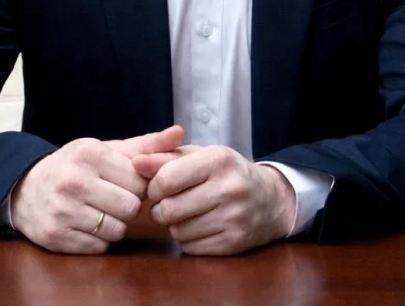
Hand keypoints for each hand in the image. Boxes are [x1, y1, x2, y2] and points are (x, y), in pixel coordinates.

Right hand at [10, 125, 183, 253]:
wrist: (26, 189)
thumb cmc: (76, 167)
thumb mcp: (107, 150)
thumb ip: (146, 145)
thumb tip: (180, 133)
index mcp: (90, 153)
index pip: (139, 182)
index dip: (137, 186)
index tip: (123, 183)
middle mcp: (73, 180)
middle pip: (130, 208)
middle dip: (127, 207)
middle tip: (112, 199)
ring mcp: (62, 209)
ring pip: (116, 230)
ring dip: (114, 225)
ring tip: (99, 211)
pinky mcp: (55, 236)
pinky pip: (98, 247)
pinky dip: (98, 240)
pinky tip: (86, 225)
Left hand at [132, 145, 295, 255]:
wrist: (269, 199)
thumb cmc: (226, 172)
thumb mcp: (199, 156)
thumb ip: (164, 157)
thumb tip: (135, 163)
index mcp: (218, 160)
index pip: (165, 179)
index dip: (154, 187)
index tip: (159, 187)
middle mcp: (229, 188)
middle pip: (168, 209)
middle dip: (161, 208)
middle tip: (170, 203)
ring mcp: (234, 218)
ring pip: (177, 231)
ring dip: (175, 224)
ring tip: (188, 213)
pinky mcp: (234, 243)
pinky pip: (190, 247)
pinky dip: (188, 239)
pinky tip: (200, 226)